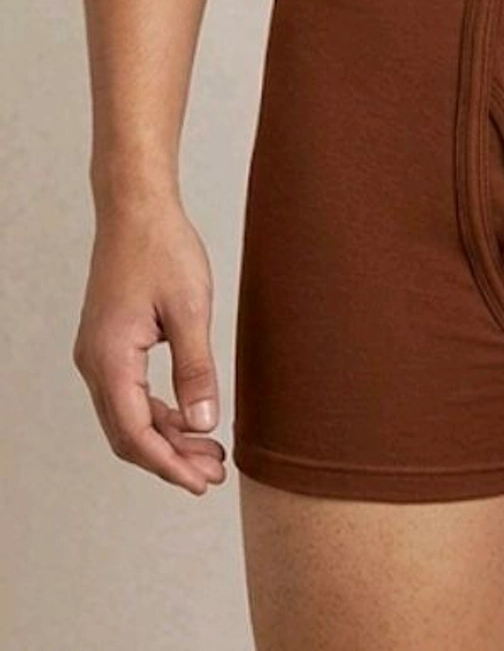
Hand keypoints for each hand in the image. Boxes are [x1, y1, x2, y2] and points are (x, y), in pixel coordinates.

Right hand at [72, 201, 226, 494]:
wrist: (136, 212)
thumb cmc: (163, 251)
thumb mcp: (191, 311)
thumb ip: (196, 370)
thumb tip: (204, 424)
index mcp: (110, 358)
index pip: (134, 432)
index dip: (168, 465)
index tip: (201, 484)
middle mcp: (95, 363)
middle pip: (128, 434)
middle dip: (171, 460)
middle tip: (216, 475)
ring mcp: (100, 356)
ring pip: (129, 418)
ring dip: (169, 440)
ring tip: (212, 456)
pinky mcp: (112, 348)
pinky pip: (132, 396)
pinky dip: (163, 415)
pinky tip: (194, 424)